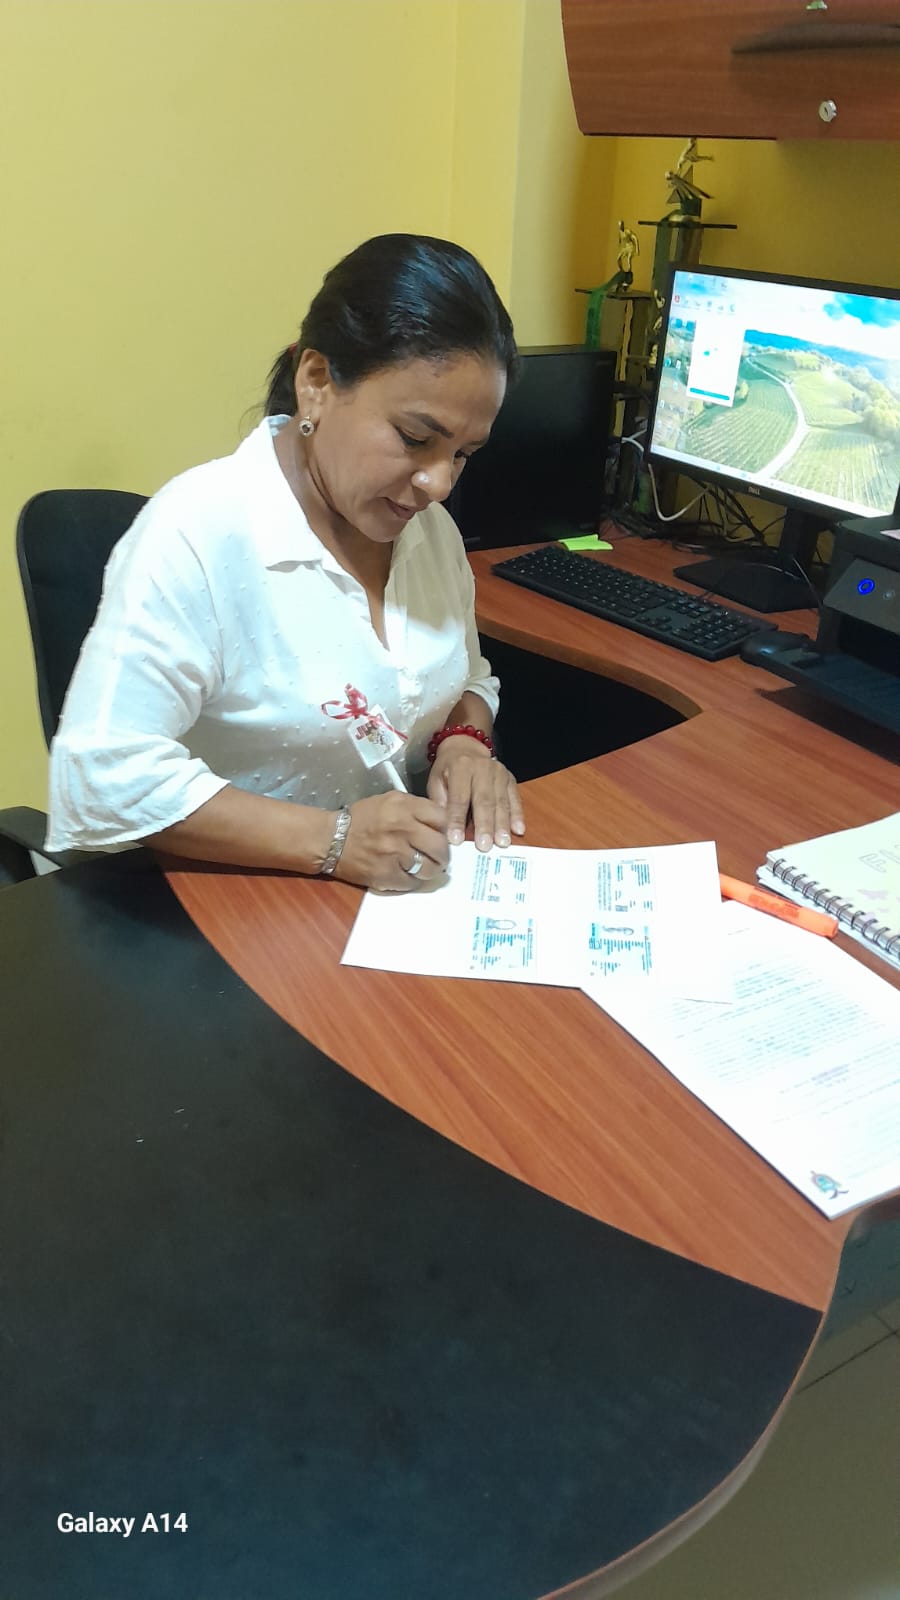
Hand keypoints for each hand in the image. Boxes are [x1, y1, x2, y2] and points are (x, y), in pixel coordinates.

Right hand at [334, 791, 449, 891]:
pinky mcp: (387, 874)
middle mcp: (402, 828)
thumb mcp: (389, 801)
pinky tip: (406, 875)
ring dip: (431, 870)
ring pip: (430, 867)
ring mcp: (395, 853)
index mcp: (404, 807)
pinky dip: (412, 881)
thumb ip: (415, 808)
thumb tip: (441, 822)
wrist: (330, 839)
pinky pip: (412, 883)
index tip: (442, 835)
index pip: (442, 818)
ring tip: (425, 868)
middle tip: (439, 857)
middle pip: (440, 846)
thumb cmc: (361, 819)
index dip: (446, 828)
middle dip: (443, 854)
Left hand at [427, 737, 524, 850]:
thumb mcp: (436, 781)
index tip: (456, 840)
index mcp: (460, 767)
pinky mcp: (510, 779)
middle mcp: (482, 768)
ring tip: (501, 843)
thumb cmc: (448, 770)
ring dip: (502, 824)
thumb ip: (440, 803)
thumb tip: (444, 828)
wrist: (465, 749)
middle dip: (484, 825)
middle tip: (484, 846)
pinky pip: (515, 799)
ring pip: (501, 801)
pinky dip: (517, 815)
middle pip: (484, 800)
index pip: (459, 797)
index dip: (457, 819)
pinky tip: (518, 830)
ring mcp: (499, 773)